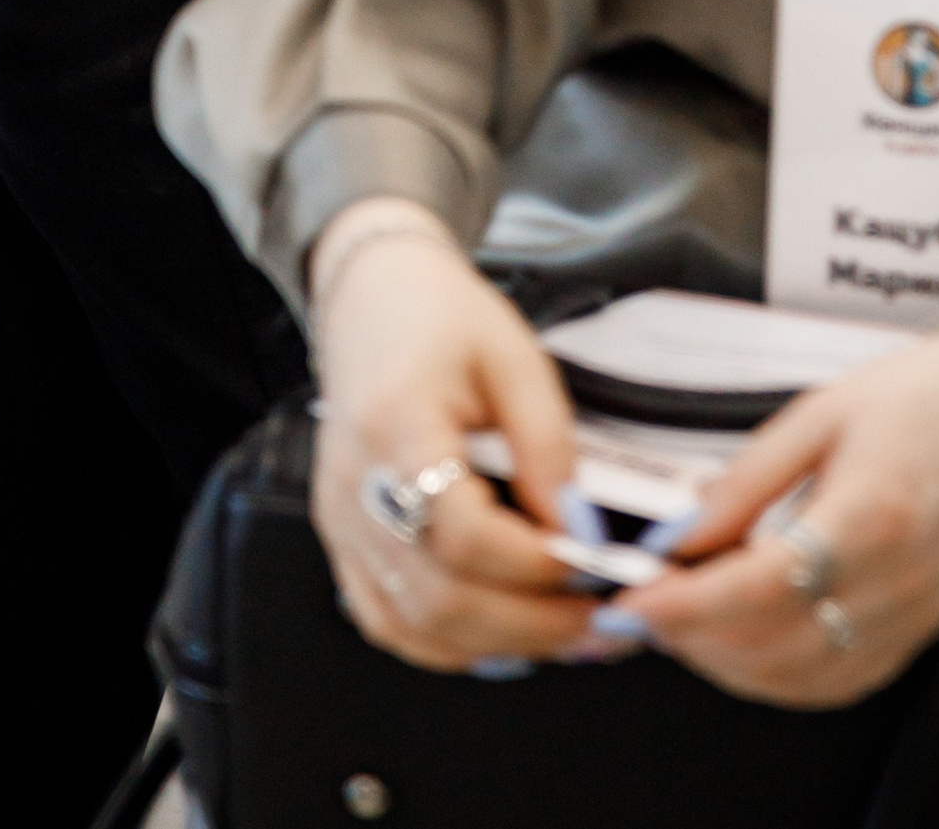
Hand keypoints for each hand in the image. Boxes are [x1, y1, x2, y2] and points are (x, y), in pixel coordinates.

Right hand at [310, 206, 599, 670]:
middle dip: (530, 624)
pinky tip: (499, 634)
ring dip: (496, 644)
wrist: (370, 294)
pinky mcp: (340, 537)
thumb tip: (576, 529)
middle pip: (439, 597)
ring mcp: (340, 519)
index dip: (533, 561)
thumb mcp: (513, 355)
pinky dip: (446, 642)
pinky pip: (387, 620)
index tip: (591, 558)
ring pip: (413, 624)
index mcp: (396, 425)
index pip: (463, 532)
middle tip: (597, 620)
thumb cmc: (441, 315)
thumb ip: (547, 443)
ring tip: (561, 630)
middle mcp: (356, 485)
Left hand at [626, 295, 938, 707]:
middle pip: (774, 646)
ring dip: (729, 664)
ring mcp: (913, 615)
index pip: (760, 587)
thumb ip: (746, 483)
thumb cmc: (923, 397)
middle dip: (693, 638)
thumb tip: (683, 533)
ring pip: (802, 678)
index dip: (687, 604)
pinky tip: (745, 646)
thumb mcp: (818, 414)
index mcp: (871, 514)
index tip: (635, 600)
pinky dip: (780, 679)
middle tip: (644, 607)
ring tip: (682, 624)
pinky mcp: (920, 631)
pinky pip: (840, 681)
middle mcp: (897, 580)